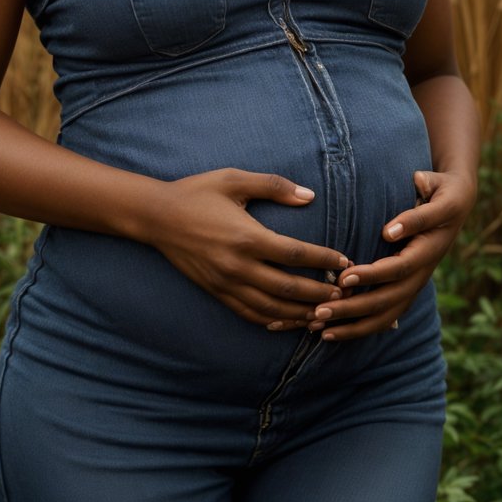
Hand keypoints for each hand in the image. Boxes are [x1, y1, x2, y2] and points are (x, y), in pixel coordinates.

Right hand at [145, 169, 349, 330]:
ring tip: (324, 313)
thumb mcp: (234, 179)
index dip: (324, 260)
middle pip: (289, 288)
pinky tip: (289, 321)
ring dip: (301, 313)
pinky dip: (272, 320)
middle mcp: (238, 265)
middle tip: (344, 295)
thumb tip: (309, 196)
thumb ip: (274, 186)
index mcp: (247, 236)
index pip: (296, 254)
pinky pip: (249, 313)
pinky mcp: (216, 291)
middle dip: (320, 294)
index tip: (345, 262)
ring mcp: (226, 282)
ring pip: (272, 307)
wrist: (156, 216)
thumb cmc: (197, 192)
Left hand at [305, 168, 476, 341]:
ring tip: (318, 329)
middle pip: (388, 299)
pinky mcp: (406, 291)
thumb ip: (416, 212)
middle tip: (320, 310)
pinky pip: (384, 317)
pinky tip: (330, 334)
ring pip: (385, 315)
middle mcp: (422, 273)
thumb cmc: (439, 191)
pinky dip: (358, 328)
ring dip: (352, 325)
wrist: (456, 203)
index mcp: (428, 248)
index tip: (343, 277)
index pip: (398, 268)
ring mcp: (415, 285)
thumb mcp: (434, 188)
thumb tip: (389, 231)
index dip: (372, 275)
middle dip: (353, 308)